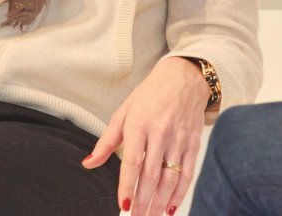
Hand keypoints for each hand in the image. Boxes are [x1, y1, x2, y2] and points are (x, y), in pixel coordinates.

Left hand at [82, 57, 208, 214]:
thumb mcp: (123, 112)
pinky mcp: (193, 143)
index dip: (127, 187)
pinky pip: (187, 174)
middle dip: (143, 202)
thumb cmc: (149, 95)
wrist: (183, 79)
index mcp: (138, 123)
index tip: (123, 206)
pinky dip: (180, 194)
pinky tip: (171, 207)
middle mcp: (159, 132)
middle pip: (151, 175)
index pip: (132, 162)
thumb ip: (106, 141)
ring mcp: (178, 139)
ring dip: (160, 203)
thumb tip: (88, 163)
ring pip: (169, 178)